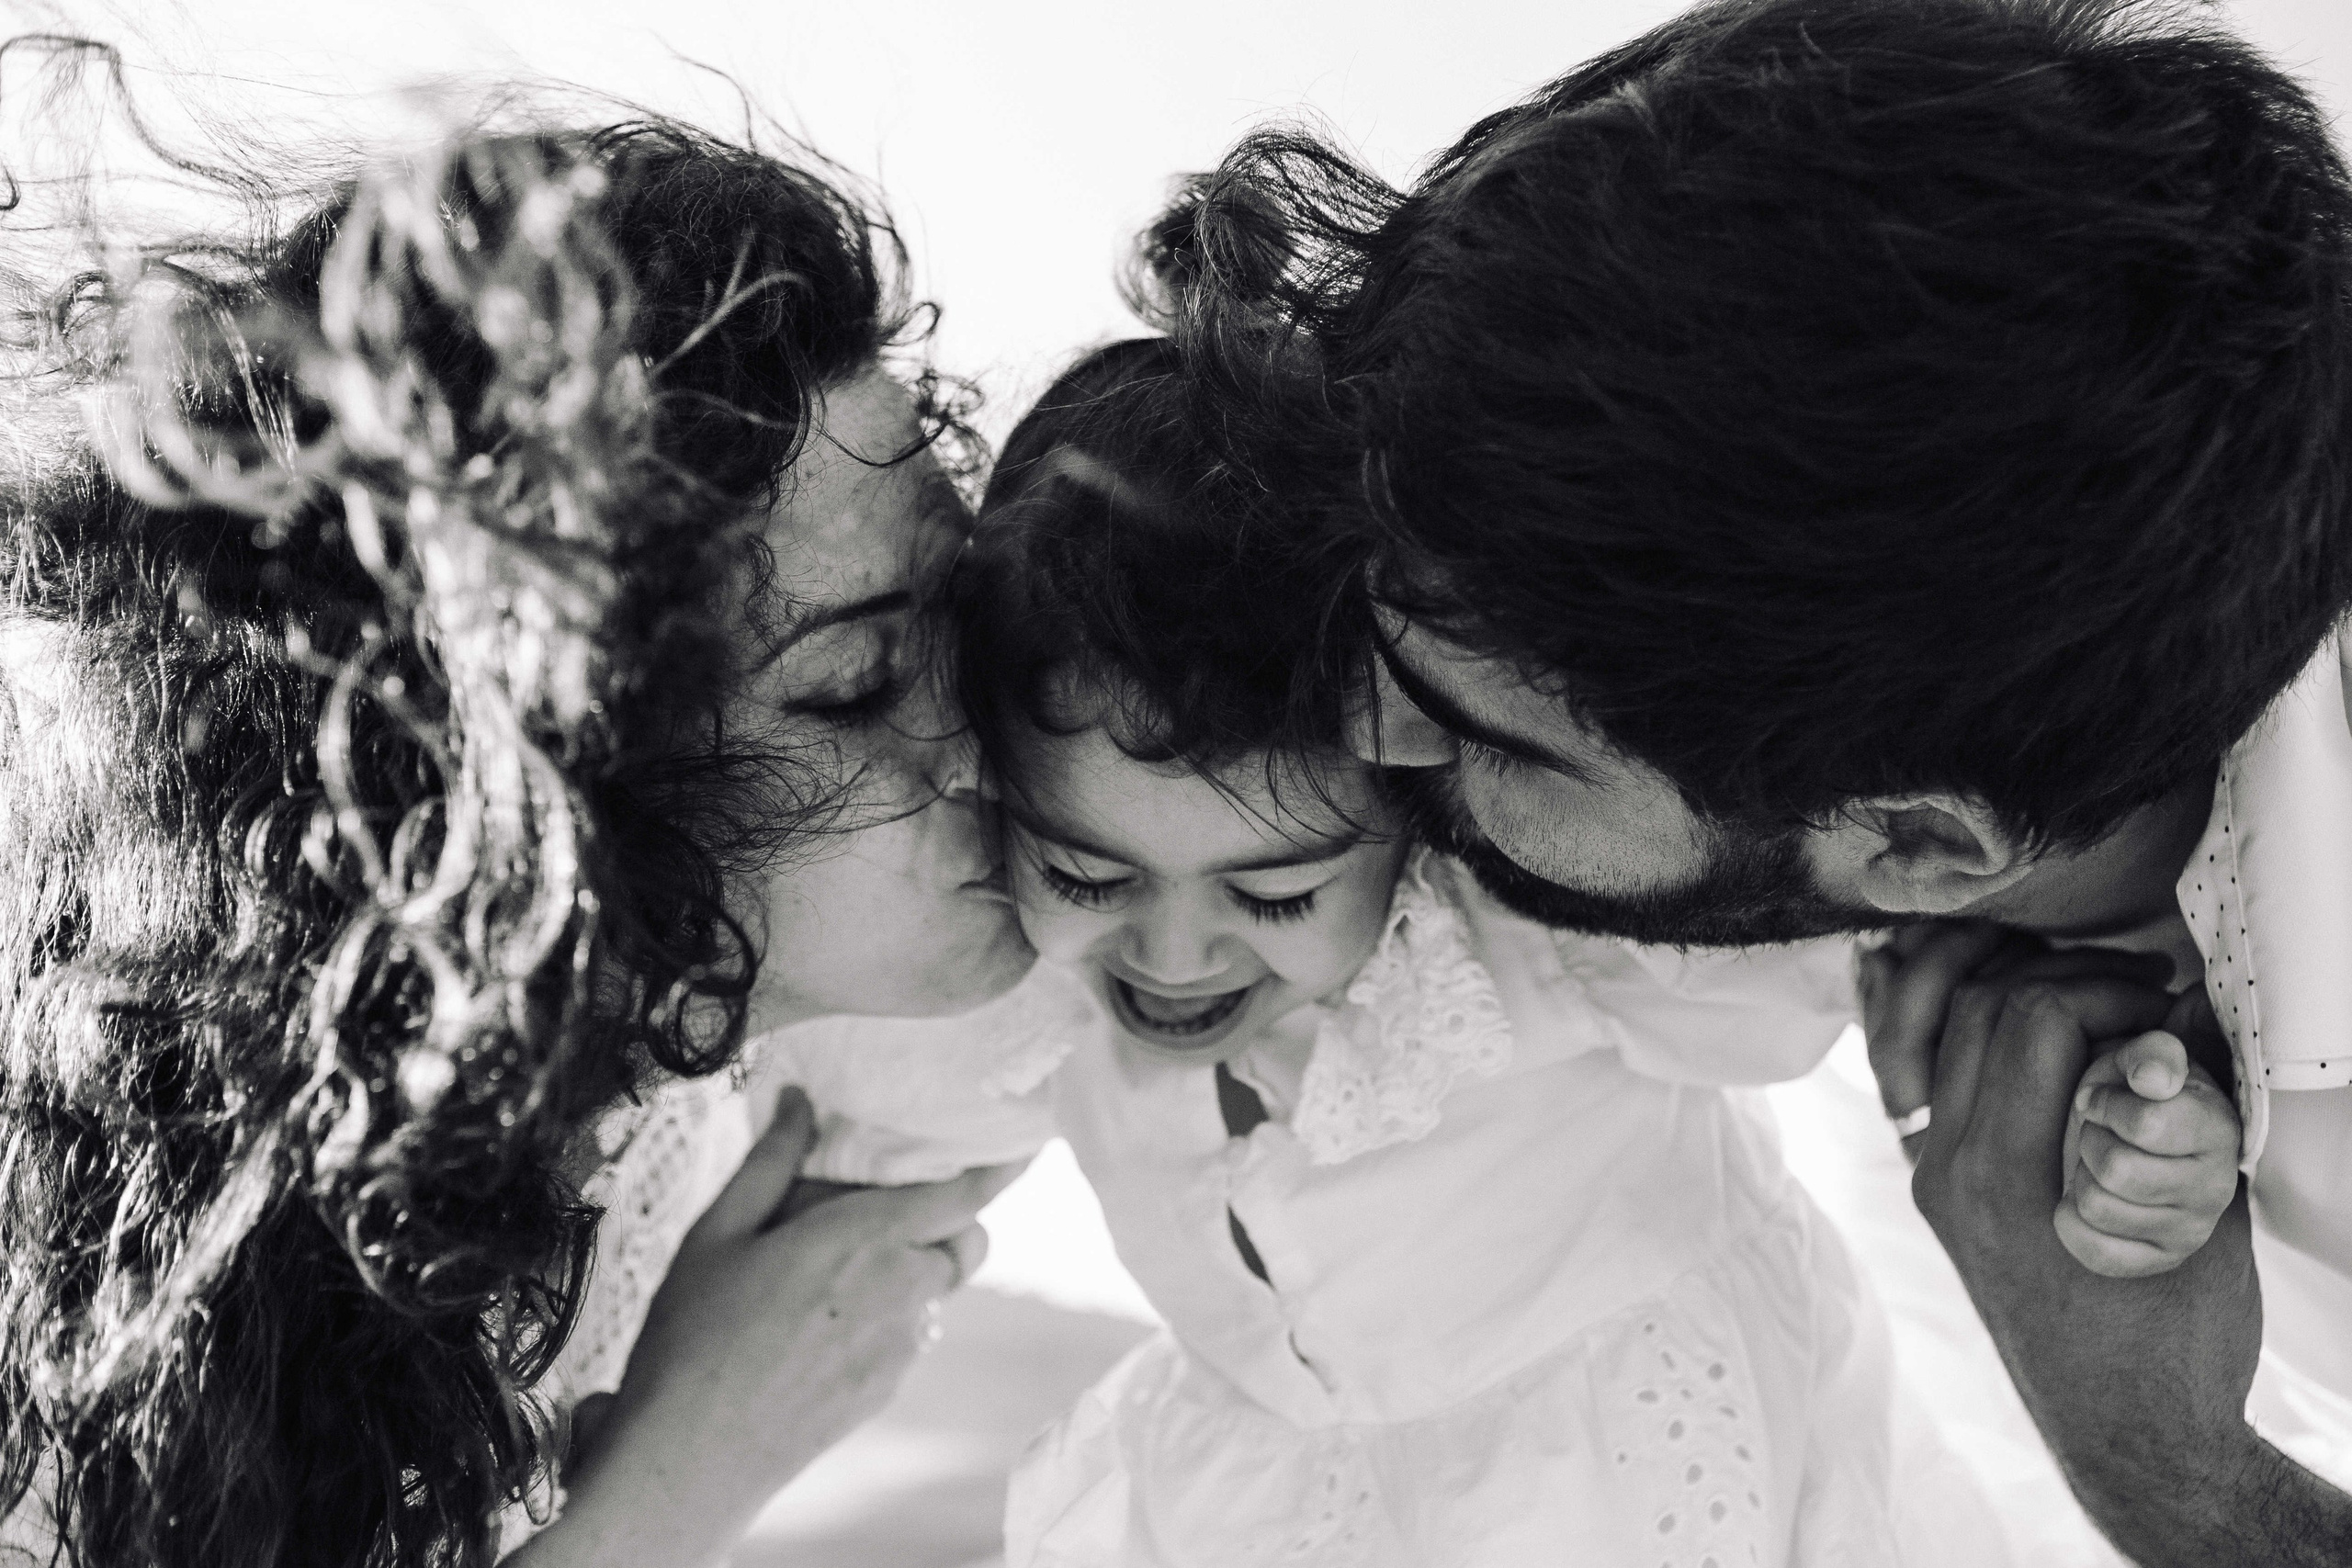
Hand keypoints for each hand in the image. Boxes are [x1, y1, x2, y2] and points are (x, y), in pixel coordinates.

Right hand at [517, 1087, 1024, 1567]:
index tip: (1020, 1149)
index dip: (998, 1170)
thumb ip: (770, 1162)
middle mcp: (900, 1290)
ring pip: (933, 1295)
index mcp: (865, 1238)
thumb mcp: (718, 1233)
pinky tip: (816, 1333)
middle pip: (964, 1244)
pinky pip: (907, 1340)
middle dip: (943, 1224)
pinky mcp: (887, 1391)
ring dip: (907, 1276)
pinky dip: (883, 1323)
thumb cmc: (697, 1336)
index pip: (962, 1195)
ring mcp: (900, 1349)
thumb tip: (798, 1102)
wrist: (693, 1454)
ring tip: (829, 1281)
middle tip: (881, 1217)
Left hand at [1907, 966, 2272, 1562]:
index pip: (2031, 1017)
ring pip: (1927, 1030)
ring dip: (1995, 984)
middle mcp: (1947, 1170)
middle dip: (2060, 976)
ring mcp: (1930, 1176)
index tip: (2161, 1001)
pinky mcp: (1936, 1184)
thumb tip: (2175, 1010)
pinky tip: (1965, 986)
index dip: (2106, 988)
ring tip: (2072, 985)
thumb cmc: (2178, 1337)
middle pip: (1975, 1010)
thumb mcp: (2199, 1215)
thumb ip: (2182, 1109)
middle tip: (2133, 988)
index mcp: (2004, 1175)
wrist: (2132, 1436)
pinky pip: (1908, 1074)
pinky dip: (1930, 1017)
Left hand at [2056, 1015, 2240, 1277]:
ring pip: (2097, 1208)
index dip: (2107, 1106)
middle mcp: (2215, 1188)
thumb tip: (2152, 1079)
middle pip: (2116, 1171)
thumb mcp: (2140, 1061)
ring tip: (2099, 1163)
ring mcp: (2190, 1231)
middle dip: (2092, 1141)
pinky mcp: (2157, 1260)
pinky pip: (2094, 1251)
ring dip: (2081, 1177)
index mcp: (2217, 1130)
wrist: (2138, 1142)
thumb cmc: (2135, 1095)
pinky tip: (2085, 1198)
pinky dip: (2071, 1221)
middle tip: (2100, 1133)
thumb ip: (2150, 1055)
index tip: (2103, 1101)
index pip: (2146, 1125)